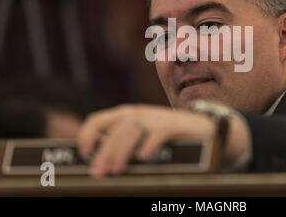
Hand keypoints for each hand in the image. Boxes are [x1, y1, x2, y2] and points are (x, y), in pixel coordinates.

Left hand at [77, 104, 249, 176]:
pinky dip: (149, 145)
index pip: (97, 120)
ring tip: (116, 170)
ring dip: (120, 152)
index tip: (84, 153)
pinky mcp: (171, 125)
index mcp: (125, 115)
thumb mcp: (140, 135)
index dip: (87, 135)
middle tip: (98, 172)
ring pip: (130, 133)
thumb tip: (98, 161)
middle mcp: (137, 113)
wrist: (201, 127)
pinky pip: (156, 133)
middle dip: (103, 152)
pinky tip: (144, 157)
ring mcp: (154, 117)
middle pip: (113, 131)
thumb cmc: (166, 135)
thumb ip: (121, 142)